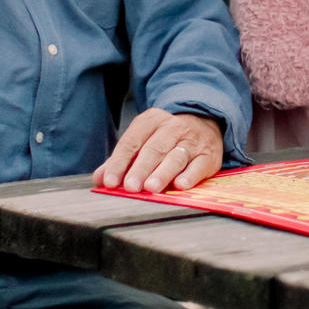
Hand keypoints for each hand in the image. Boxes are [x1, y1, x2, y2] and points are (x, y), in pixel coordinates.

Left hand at [97, 110, 226, 193]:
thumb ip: (122, 159)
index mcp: (151, 121)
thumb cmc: (166, 137)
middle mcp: (173, 127)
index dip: (119, 162)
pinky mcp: (209, 154)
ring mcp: (193, 140)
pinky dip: (190, 175)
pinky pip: (199, 165)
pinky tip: (180, 185)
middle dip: (141, 168)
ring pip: (176, 156)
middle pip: (154, 149)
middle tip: (131, 187)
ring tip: (152, 187)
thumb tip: (100, 178)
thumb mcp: (143, 139)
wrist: (205, 120)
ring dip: (163, 172)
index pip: (132, 142)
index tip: (110, 181)